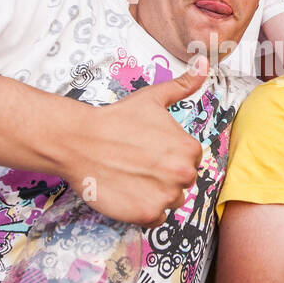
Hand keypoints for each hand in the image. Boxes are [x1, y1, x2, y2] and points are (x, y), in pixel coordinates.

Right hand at [58, 59, 207, 226]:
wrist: (79, 141)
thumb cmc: (116, 119)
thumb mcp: (153, 98)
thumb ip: (183, 86)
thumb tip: (204, 64)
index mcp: (190, 149)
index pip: (190, 161)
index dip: (169, 156)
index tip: (148, 150)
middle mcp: (183, 175)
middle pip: (182, 183)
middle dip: (163, 176)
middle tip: (137, 163)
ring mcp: (165, 197)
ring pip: (170, 202)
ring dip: (154, 194)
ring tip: (131, 176)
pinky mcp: (146, 214)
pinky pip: (155, 218)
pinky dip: (142, 210)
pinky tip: (127, 191)